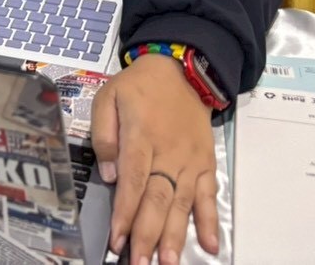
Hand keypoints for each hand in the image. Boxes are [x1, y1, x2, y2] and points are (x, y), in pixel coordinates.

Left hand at [91, 53, 218, 264]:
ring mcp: (190, 160)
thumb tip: (110, 174)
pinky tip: (209, 244)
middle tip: (141, 263)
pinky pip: (208, 195)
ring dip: (175, 236)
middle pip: (158, 198)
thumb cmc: (139, 85)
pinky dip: (210, 220)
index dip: (126, 212)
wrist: (181, 70)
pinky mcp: (205, 163)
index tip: (118, 240)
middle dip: (148, 235)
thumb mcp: (107, 97)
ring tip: (168, 263)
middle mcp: (169, 152)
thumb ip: (104, 135)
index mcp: (141, 134)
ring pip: (183, 203)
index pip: (133, 180)